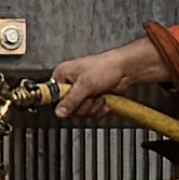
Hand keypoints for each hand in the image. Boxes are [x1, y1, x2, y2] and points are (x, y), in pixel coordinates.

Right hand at [44, 42, 163, 121]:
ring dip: (93, 107)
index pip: (53, 94)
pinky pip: (91, 112)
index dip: (61, 101)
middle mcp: (71, 84)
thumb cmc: (106, 67)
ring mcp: (83, 92)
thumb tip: (59, 112)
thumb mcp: (85, 85)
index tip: (70, 103)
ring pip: (81, 111)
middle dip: (83, 105)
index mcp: (63, 75)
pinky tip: (104, 100)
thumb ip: (70, 100)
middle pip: (68, 107)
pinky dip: (100, 109)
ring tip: (99, 96)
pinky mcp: (93, 98)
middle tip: (90, 96)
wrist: (125, 70)